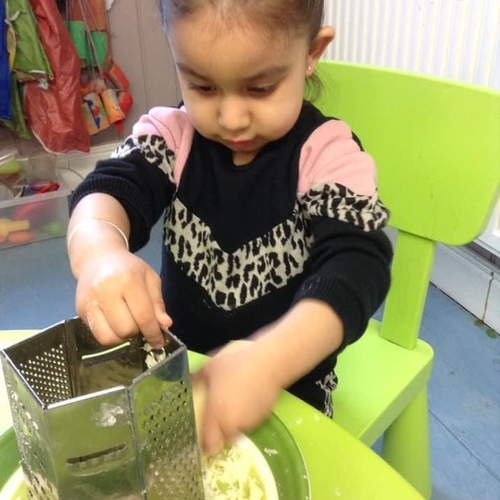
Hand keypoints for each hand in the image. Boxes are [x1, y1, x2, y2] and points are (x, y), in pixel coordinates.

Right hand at [75, 246, 171, 347]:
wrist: (97, 258)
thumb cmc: (129, 268)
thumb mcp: (149, 278)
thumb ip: (157, 303)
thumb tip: (166, 325)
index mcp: (128, 279)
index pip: (143, 315)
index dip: (153, 333)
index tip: (159, 342)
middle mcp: (106, 290)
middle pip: (126, 329)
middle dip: (138, 332)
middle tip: (140, 323)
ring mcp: (90, 301)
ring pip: (109, 337)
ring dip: (123, 337)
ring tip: (128, 324)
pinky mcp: (80, 310)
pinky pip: (97, 335)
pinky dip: (110, 336)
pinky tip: (115, 324)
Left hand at [192, 341, 280, 455]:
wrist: (269, 363)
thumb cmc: (236, 364)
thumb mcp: (210, 366)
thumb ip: (196, 378)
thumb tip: (186, 381)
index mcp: (216, 415)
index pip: (210, 445)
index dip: (205, 443)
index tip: (203, 433)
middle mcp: (233, 424)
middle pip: (223, 438)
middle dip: (219, 429)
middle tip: (218, 410)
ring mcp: (250, 422)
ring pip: (238, 429)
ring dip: (234, 421)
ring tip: (234, 399)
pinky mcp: (263, 417)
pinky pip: (251, 421)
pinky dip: (247, 413)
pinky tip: (248, 396)